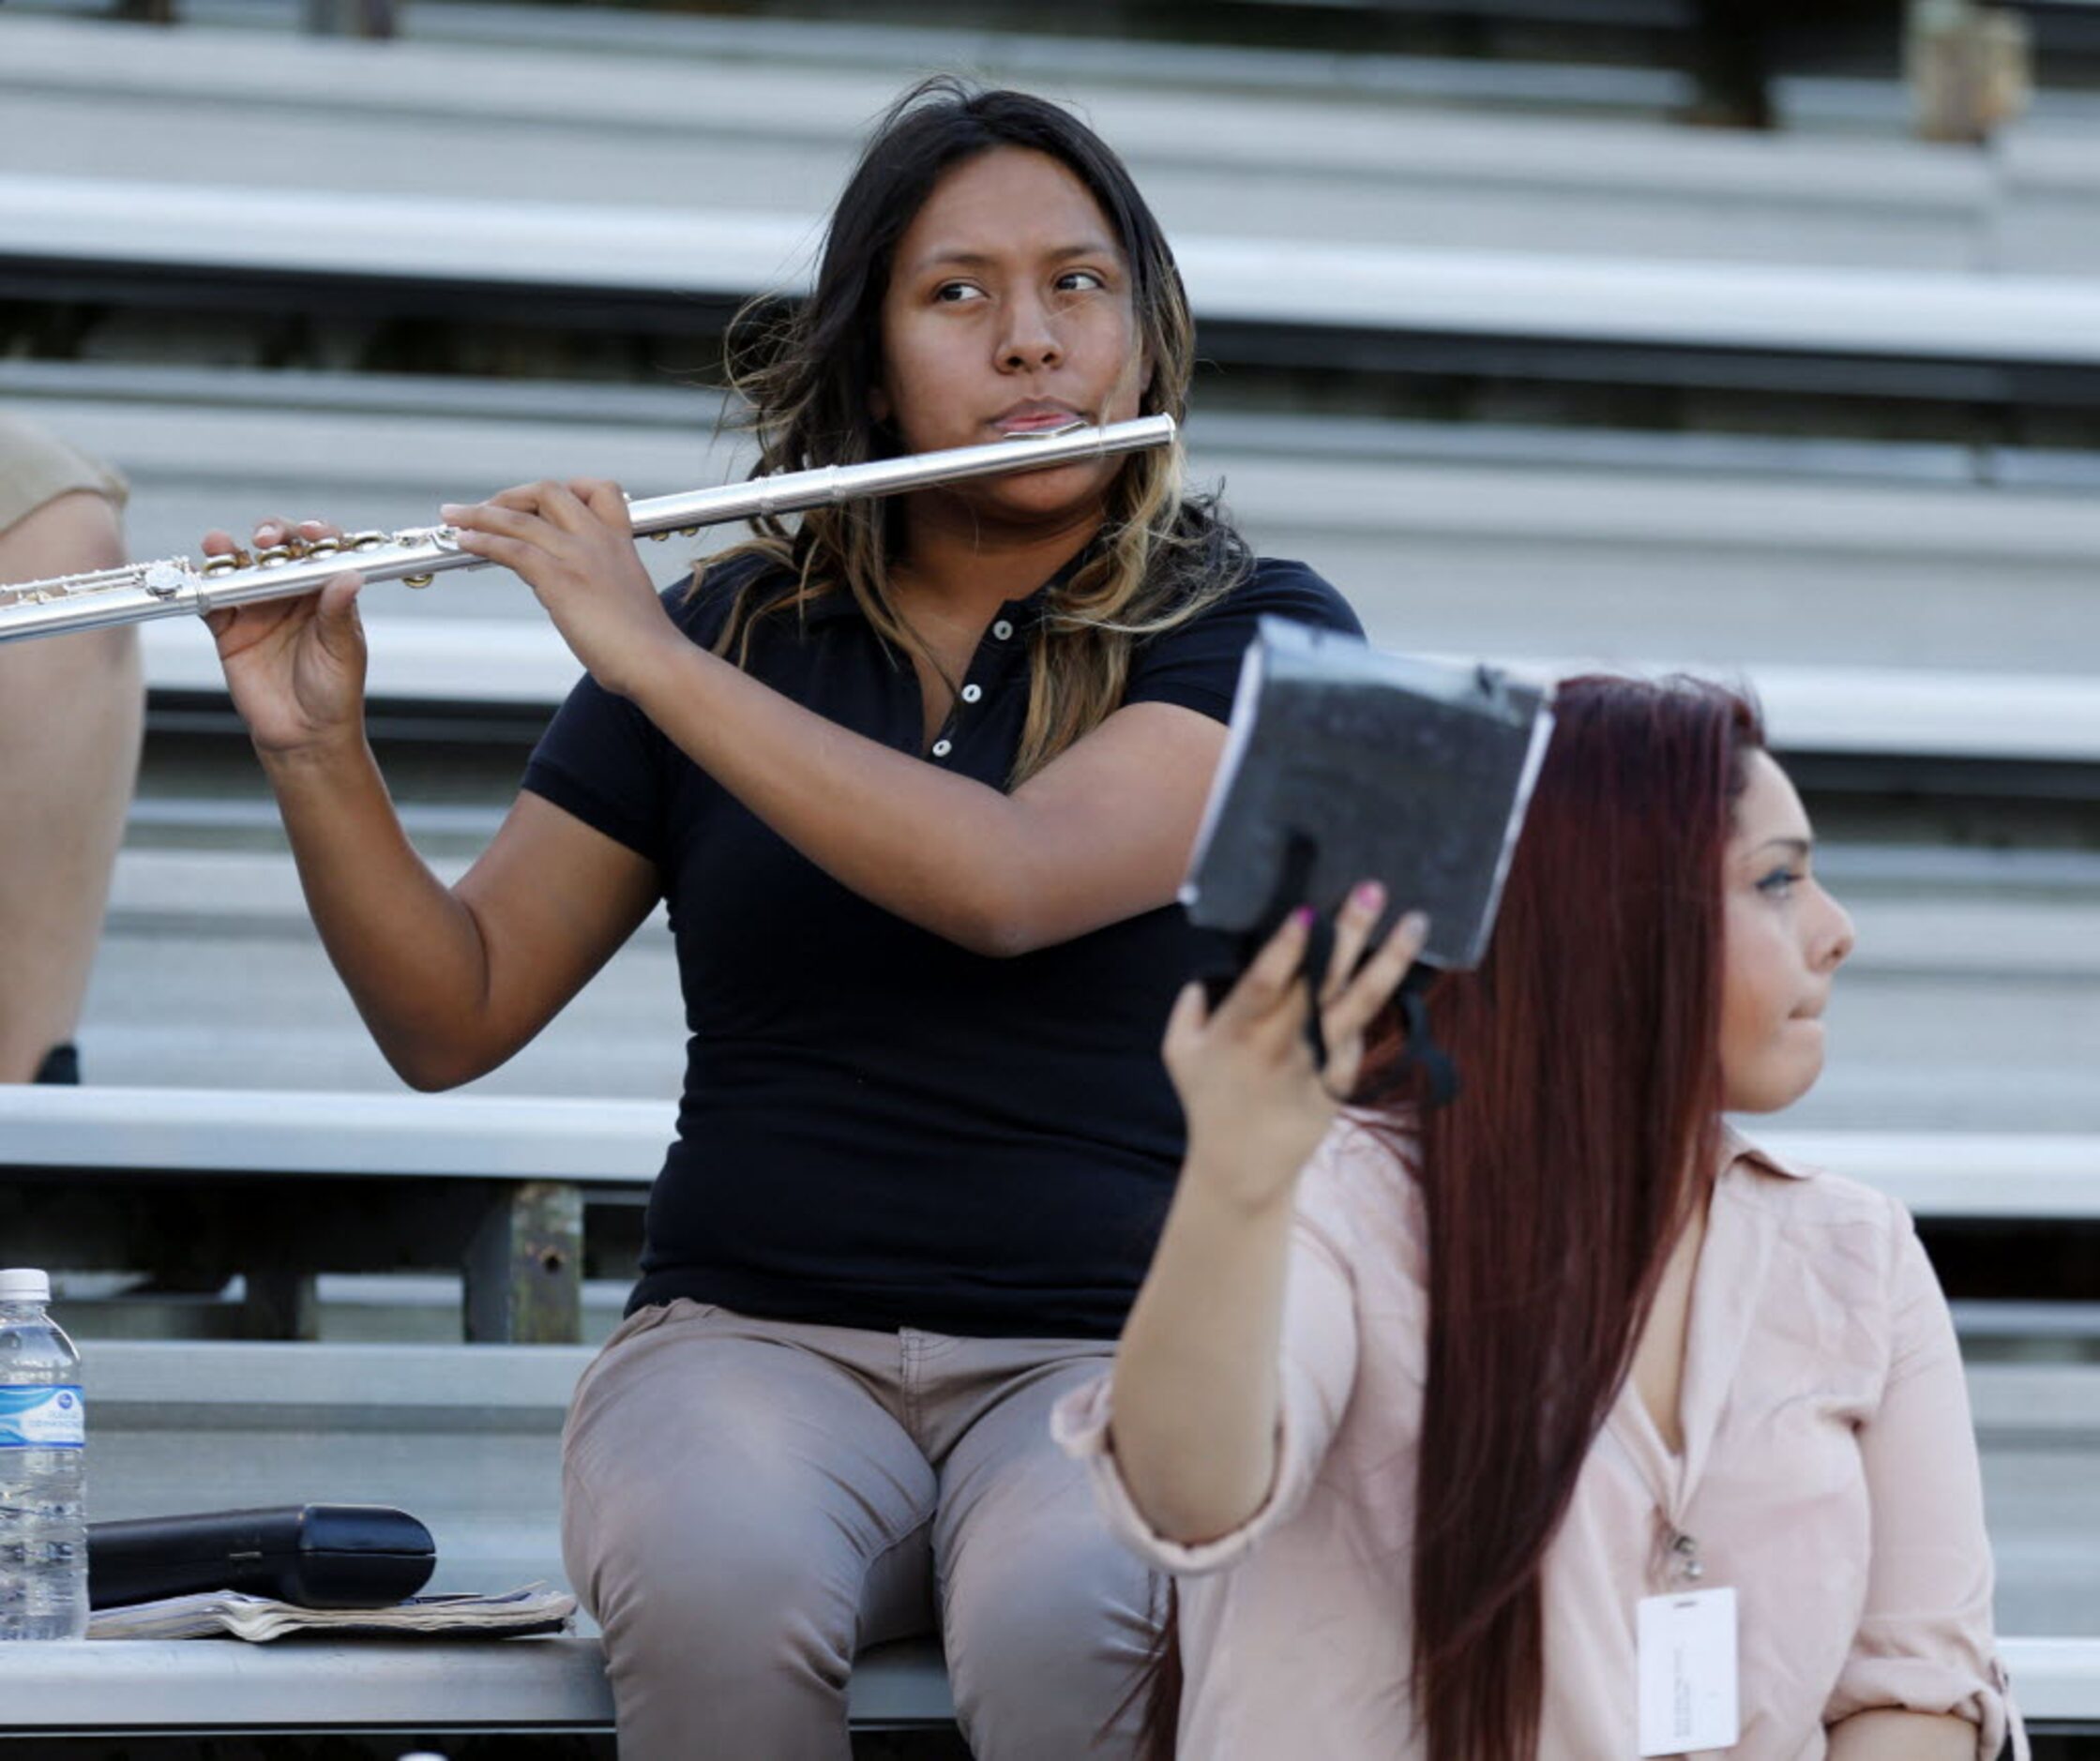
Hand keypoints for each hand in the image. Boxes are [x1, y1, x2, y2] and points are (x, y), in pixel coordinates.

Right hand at [200, 517, 367, 759]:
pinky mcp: (229, 628)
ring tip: (220, 547)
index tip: (309, 534)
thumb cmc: (334, 694)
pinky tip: (200, 575)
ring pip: (241, 567)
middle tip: (264, 540)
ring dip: (229, 551)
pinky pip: (211, 598)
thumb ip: (338, 614)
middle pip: (278, 549)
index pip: (321, 551)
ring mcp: (259, 608)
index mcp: (327, 594)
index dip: (315, 535)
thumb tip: (349, 577)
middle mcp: (292, 594)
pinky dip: (203, 584)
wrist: (304, 736)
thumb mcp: (343, 652)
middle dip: (270, 534)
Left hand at [440, 480, 675, 698]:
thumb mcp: (626, 602)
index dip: (567, 489)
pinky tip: (465, 542)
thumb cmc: (646, 647)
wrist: (656, 663)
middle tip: (487, 510)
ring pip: (520, 517)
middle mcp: (599, 540)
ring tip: (454, 517)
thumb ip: (601, 587)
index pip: (599, 490)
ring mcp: (578, 555)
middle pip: (550, 490)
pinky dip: (482, 540)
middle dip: (512, 496)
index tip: (540, 504)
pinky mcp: (559, 578)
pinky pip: (511, 547)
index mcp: (621, 543)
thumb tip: (575, 599)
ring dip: (480, 514)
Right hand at [1163, 883, 1425, 1212]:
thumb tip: (1206, 970)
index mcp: (1237, 1032)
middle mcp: (1280, 1044)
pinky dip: (1382, 1001)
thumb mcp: (1179, 1052)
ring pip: (1359, 1005)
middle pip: (1321, 981)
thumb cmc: (1208, 1102)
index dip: (1285, 949)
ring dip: (1389, 961)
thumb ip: (1188, 1005)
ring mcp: (1316, 1064)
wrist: (1242, 1170)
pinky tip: (1402, 964)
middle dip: (1347, 932)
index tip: (1307, 910)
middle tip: (1372, 888)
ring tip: (1414, 924)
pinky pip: (1363, 1036)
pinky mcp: (1341, 1083)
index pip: (1263, 983)